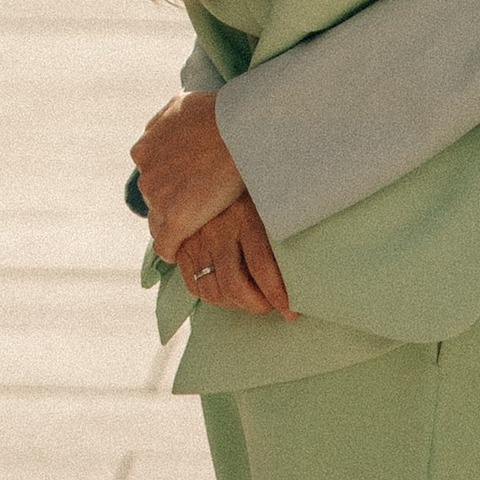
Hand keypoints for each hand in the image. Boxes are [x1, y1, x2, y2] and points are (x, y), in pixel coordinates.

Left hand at [132, 91, 250, 259]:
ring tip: (201, 223)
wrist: (240, 130)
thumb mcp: (179, 105)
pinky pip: (166, 247)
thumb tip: (153, 134)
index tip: (188, 186)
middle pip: (154, 201)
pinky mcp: (176, 221)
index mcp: (143, 151)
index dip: (169, 183)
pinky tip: (188, 247)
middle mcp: (145, 177)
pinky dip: (175, 249)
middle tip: (201, 202)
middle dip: (173, 202)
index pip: (149, 178)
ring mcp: (159, 200)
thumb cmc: (216, 113)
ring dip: (176, 224)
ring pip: (159, 224)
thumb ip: (161, 123)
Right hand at [176, 191, 294, 319]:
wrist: (203, 169)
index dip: (277, 295)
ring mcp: (196, 240)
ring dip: (236, 304)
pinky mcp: (180, 248)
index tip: (291, 311)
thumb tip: (299, 276)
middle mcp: (218, 230)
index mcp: (244, 216)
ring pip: (214, 291)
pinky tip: (228, 291)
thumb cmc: (248, 190)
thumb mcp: (266, 203)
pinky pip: (195, 287)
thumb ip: (278, 234)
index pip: (261, 266)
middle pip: (235, 286)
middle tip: (271, 305)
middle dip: (257, 305)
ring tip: (251, 298)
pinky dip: (214, 297)